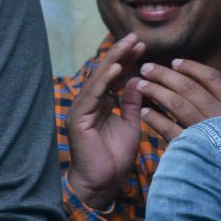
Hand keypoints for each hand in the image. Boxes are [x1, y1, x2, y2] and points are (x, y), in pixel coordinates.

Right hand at [66, 33, 144, 208]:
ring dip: (113, 61)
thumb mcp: (131, 125)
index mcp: (101, 105)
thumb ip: (132, 104)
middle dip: (121, 54)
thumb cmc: (115, 158)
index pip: (115, 78)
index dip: (128, 61)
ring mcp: (81, 110)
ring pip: (98, 80)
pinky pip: (92, 96)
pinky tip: (116, 68)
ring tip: (128, 45)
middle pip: (105, 74)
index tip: (143, 46)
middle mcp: (89, 104)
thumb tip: (137, 81)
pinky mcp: (78, 119)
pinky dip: (104, 81)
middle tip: (135, 37)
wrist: (102, 183)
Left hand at [134, 57, 220, 143]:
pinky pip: (169, 129)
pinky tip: (143, 111)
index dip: (192, 67)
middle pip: (189, 88)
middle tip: (145, 68)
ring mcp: (205, 132)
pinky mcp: (191, 148)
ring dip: (155, 91)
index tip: (174, 62)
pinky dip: (155, 119)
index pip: (212, 78)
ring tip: (139, 85)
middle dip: (165, 75)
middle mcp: (220, 116)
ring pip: (177, 104)